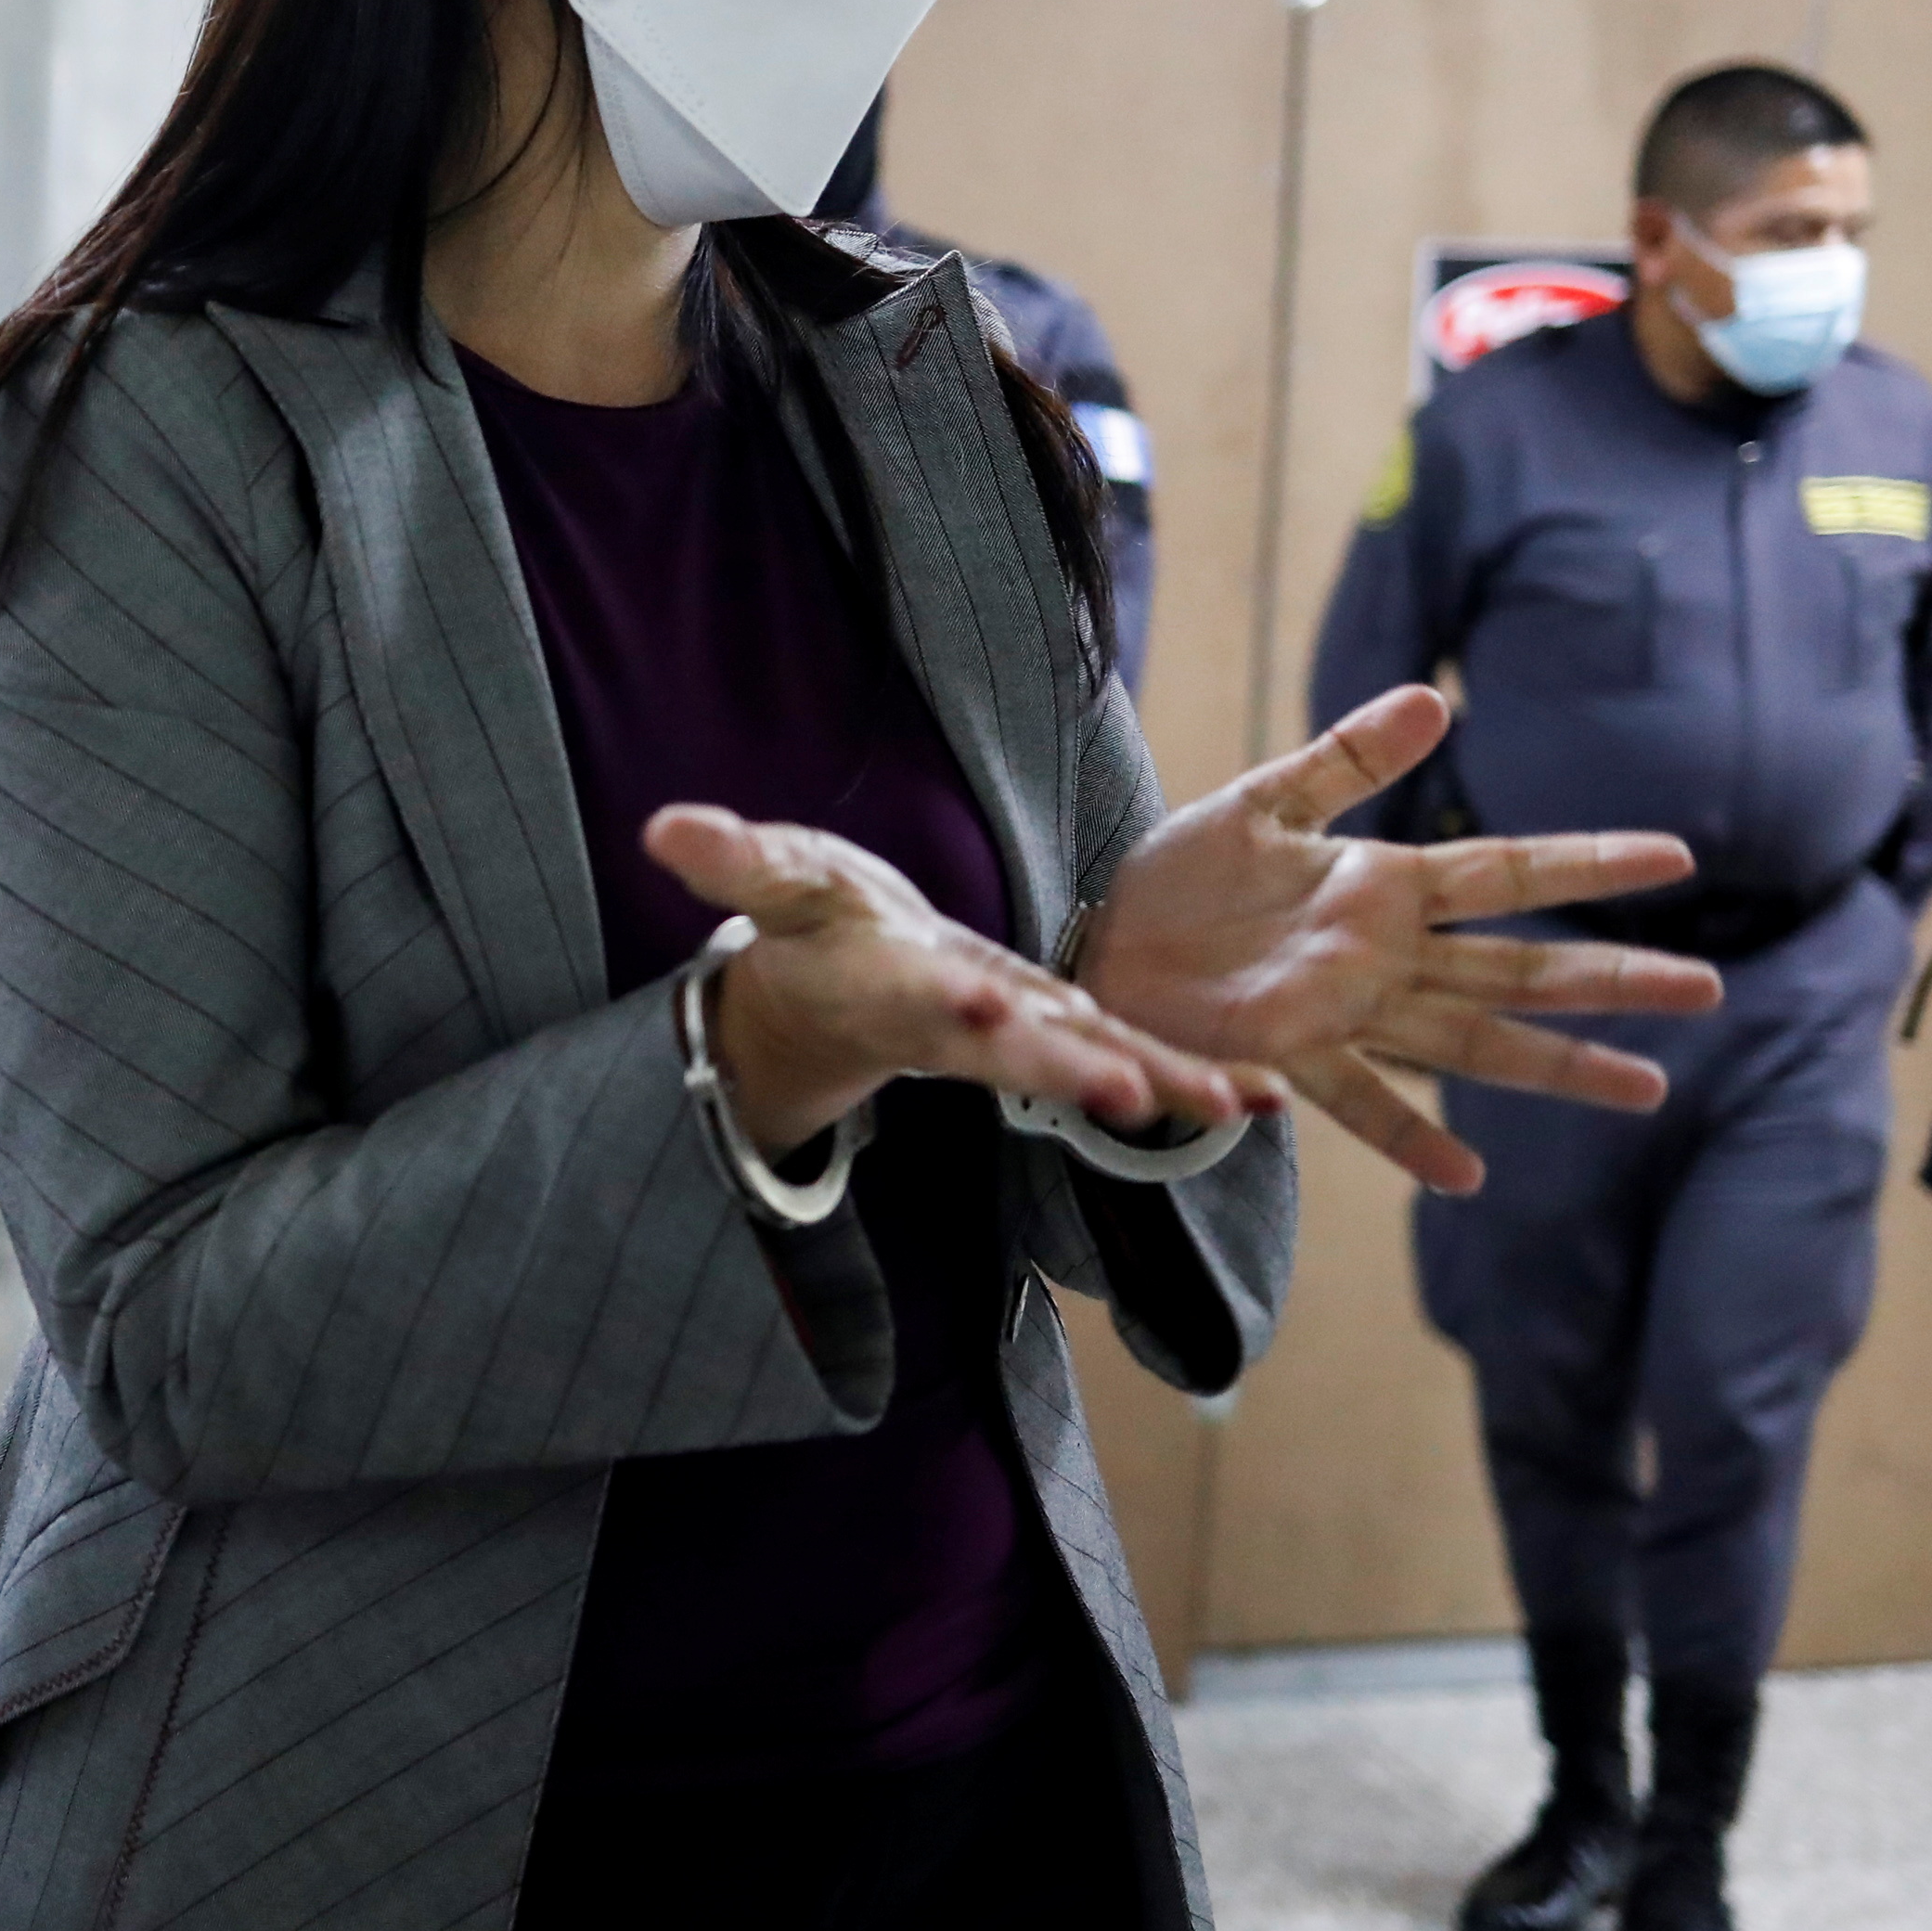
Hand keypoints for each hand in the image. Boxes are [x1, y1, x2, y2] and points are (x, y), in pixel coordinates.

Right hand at [646, 805, 1282, 1159]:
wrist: (839, 992)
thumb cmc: (813, 928)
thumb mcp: (777, 881)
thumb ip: (733, 857)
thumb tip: (662, 827)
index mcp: (895, 983)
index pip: (923, 993)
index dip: (955, 1002)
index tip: (984, 1008)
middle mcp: (963, 1021)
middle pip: (1022, 1051)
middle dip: (1075, 1069)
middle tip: (1133, 1093)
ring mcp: (1016, 1036)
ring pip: (1092, 1064)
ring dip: (1163, 1086)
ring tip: (1238, 1103)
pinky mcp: (1058, 1033)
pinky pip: (1133, 1059)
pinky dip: (1195, 1080)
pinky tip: (1269, 1093)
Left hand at [1075, 685, 1724, 1195]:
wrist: (1098, 933)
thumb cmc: (1180, 873)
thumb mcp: (1264, 801)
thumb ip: (1348, 757)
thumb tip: (1435, 698)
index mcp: (1383, 885)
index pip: (1507, 871)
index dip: (1588, 862)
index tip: (1677, 856)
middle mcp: (1384, 956)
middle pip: (1520, 968)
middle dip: (1611, 977)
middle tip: (1705, 988)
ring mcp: (1347, 1012)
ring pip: (1474, 1038)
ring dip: (1558, 1064)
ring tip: (1645, 1086)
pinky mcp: (1289, 1052)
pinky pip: (1360, 1102)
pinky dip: (1410, 1136)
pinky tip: (1465, 1176)